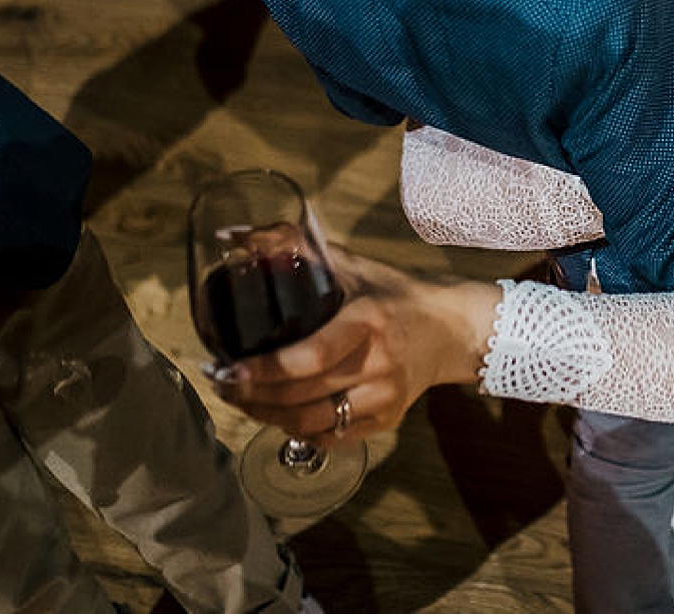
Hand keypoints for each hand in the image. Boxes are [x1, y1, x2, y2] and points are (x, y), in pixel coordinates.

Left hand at [211, 248, 500, 445]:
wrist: (453, 329)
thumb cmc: (395, 294)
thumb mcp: (353, 265)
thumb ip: (296, 247)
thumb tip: (233, 235)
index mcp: (369, 322)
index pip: (310, 358)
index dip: (264, 371)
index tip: (227, 368)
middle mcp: (379, 366)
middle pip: (303, 397)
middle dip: (252, 396)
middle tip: (220, 382)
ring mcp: (385, 399)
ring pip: (312, 423)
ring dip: (268, 417)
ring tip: (241, 399)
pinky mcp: (386, 421)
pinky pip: (330, 438)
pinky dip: (297, 430)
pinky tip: (277, 413)